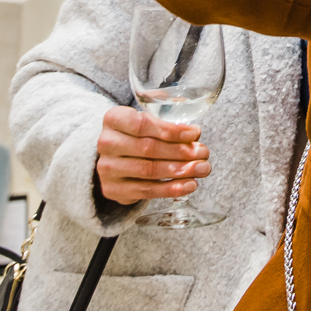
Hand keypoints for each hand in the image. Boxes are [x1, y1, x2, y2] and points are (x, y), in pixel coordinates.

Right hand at [95, 104, 211, 205]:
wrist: (112, 160)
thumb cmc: (134, 137)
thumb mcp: (145, 123)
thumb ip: (168, 126)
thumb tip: (195, 133)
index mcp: (114, 119)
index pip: (142, 124)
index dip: (171, 130)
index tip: (194, 134)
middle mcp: (107, 143)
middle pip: (148, 148)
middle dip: (181, 151)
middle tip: (204, 153)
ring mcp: (107, 168)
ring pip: (149, 170)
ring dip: (180, 171)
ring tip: (202, 169)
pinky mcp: (113, 189)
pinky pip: (146, 191)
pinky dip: (171, 188)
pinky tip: (189, 185)